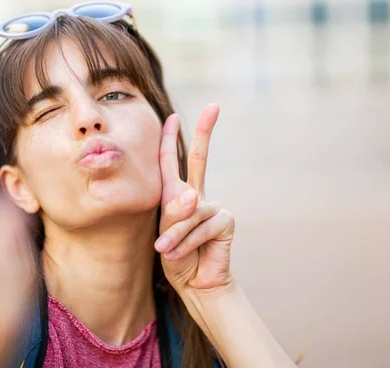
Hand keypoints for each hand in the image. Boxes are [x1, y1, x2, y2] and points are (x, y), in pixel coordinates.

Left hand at [155, 105, 234, 293]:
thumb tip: (194, 194)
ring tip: (165, 250)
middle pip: (200, 159)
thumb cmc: (176, 257)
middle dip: (205, 132)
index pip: (171, 163)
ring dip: (175, 234)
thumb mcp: (165, 234)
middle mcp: (196, 196)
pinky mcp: (225, 220)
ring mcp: (212, 206)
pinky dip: (188, 241)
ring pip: (190, 211)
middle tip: (214, 107)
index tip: (173, 116)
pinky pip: (201, 225)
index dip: (171, 139)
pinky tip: (181, 253)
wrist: (194, 283)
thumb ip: (174, 214)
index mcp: (176, 195)